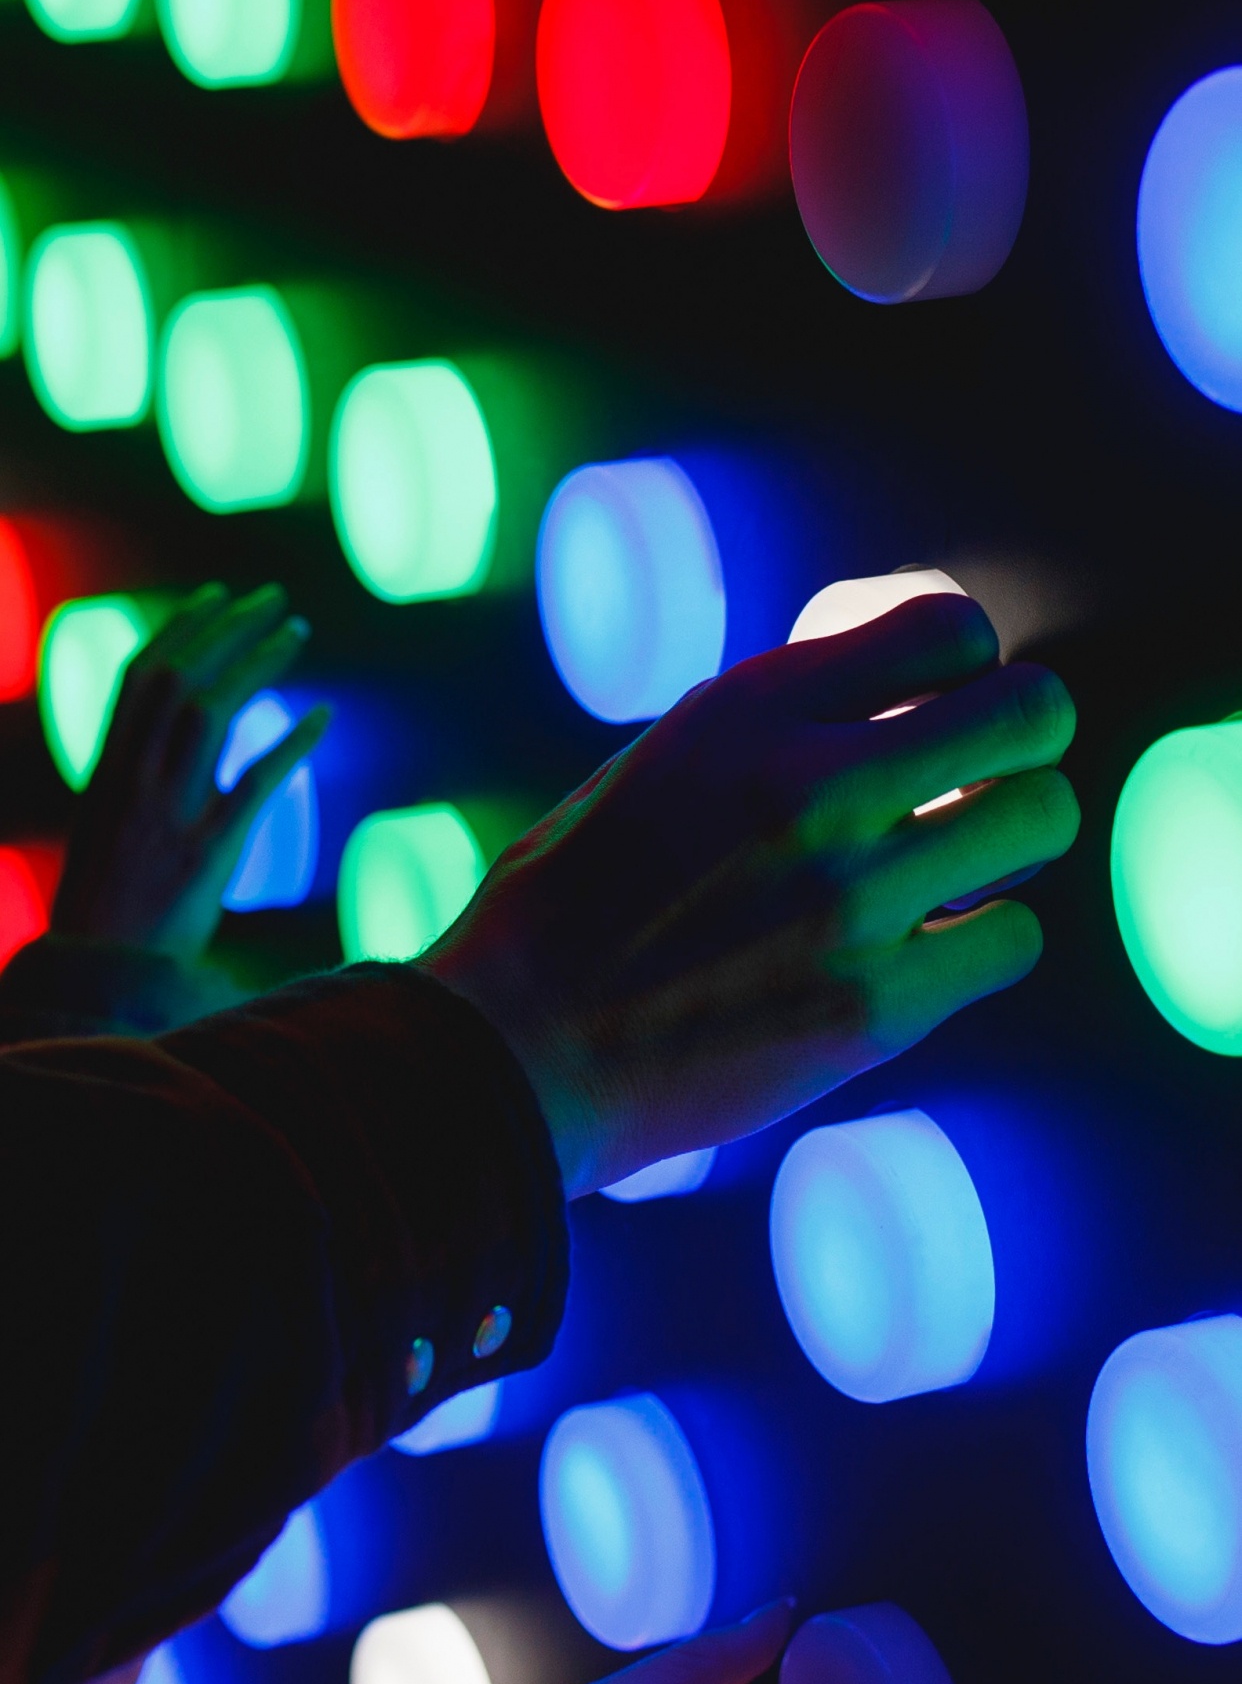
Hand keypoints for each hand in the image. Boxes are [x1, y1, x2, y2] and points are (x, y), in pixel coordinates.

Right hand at [52, 585, 330, 960]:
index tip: (218, 595)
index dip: (180, 628)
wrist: (100, 976)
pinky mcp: (206, 854)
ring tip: (297, 631)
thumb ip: (140, 771)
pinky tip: (323, 714)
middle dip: (225, 628)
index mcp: (108, 769)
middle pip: (178, 678)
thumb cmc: (110, 902)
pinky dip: (290, 743)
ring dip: (257, 663)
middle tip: (272, 598)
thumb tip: (185, 723)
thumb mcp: (109, 823)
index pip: (140, 677)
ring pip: (211, 712)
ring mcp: (168, 814)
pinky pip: (254, 783)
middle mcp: (133, 781)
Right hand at [428, 595, 1078, 1193]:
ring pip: (1043, 820)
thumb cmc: (572, 906)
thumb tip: (897, 701)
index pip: (949, 630)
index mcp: (746, 710)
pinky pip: (1014, 938)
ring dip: (1016, 837)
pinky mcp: (876, 1008)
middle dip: (1025, 735)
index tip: (937, 703)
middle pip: (1030, 713)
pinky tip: (929, 948)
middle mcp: (811, 787)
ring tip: (961, 862)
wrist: (515, 1053)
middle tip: (988, 771)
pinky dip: (985, 940)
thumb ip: (774, 727)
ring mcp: (852, 901)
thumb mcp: (658, 764)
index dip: (965, 664)